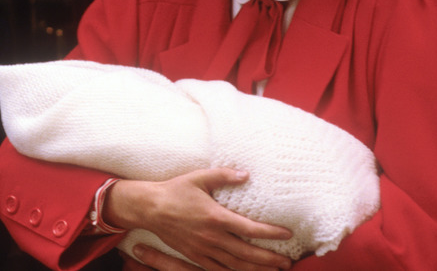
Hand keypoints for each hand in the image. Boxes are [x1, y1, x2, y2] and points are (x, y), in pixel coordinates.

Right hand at [104, 167, 292, 270]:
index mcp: (216, 217)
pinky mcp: (194, 255)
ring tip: (274, 270)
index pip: (251, 229)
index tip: (287, 233)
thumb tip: (247, 174)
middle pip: (248, 253)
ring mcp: (203, 249)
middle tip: (288, 261)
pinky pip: (217, 269)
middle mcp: (212, 237)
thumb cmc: (175, 190)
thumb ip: (225, 175)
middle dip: (270, 259)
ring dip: (257, 269)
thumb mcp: (200, 177)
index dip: (271, 233)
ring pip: (235, 265)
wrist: (149, 208)